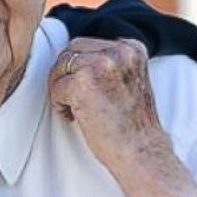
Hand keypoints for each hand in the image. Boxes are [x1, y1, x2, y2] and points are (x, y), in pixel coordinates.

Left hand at [48, 36, 171, 179]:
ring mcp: (101, 65)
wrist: (141, 152)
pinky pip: (56, 87)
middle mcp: (119, 51)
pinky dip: (59, 105)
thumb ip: (111, 64)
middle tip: (76, 102)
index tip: (88, 93)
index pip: (89, 45)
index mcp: (132, 48)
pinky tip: (74, 117)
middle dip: (67, 76)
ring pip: (61, 66)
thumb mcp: (130, 81)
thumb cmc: (133, 125)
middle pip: (71, 50)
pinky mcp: (84, 82)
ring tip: (76, 110)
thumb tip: (73, 57)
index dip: (80, 70)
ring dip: (61, 89)